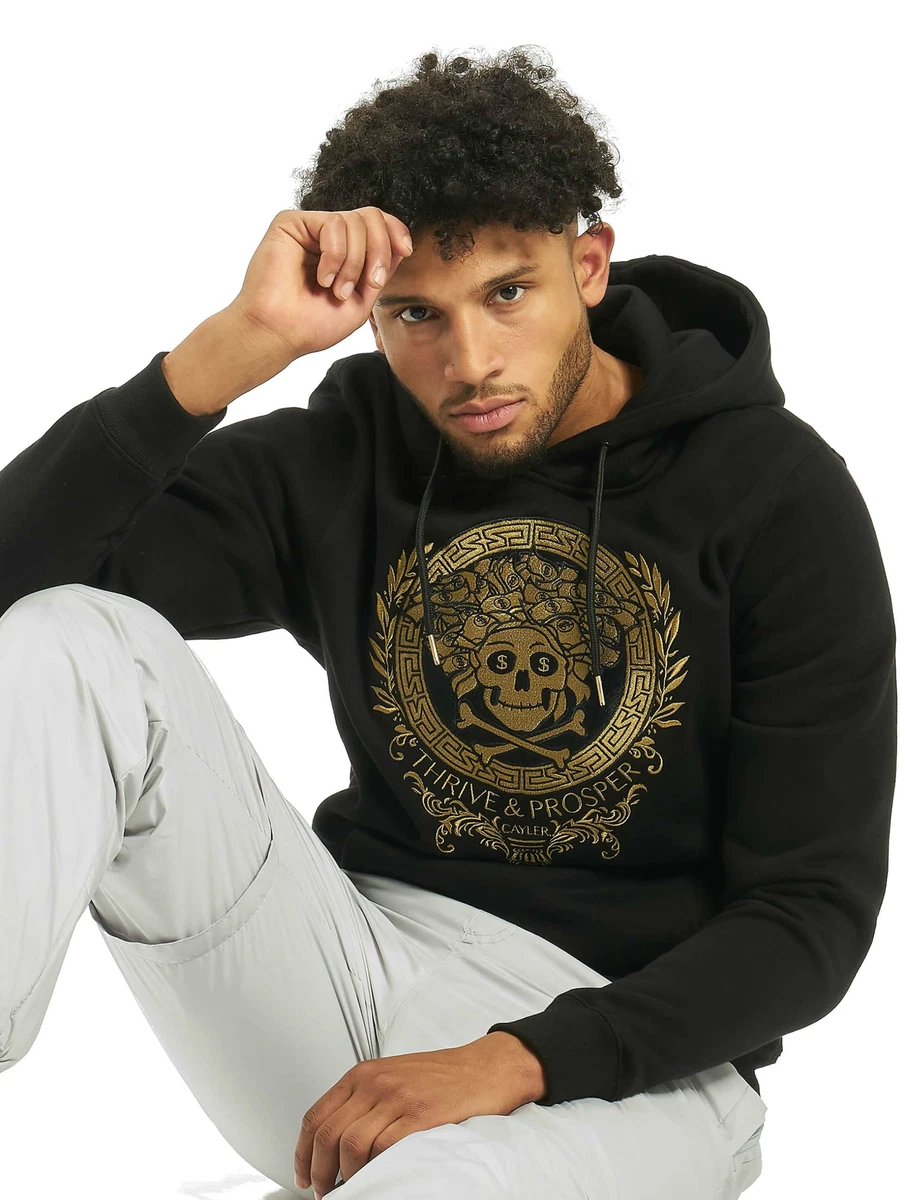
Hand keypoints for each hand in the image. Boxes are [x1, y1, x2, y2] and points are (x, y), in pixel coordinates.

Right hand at [231, 206, 413, 359]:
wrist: (280, 334)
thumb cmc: (314, 324)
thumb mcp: (362, 300)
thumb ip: (381, 270)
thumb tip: (400, 242)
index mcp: (345, 252)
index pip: (377, 225)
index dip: (396, 230)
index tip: (406, 249)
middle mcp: (328, 236)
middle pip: (371, 216)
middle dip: (379, 250)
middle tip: (371, 283)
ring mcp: (310, 228)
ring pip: (355, 220)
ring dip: (355, 262)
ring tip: (338, 289)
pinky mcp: (290, 222)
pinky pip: (332, 222)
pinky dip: (336, 255)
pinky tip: (323, 278)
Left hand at [294, 1032, 545, 1195]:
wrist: (484, 1069)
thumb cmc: (440, 1077)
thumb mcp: (392, 1077)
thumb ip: (363, 1101)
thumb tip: (333, 1143)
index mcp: (363, 1074)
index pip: (315, 1115)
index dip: (301, 1152)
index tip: (302, 1175)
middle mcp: (375, 1082)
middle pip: (327, 1133)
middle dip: (318, 1171)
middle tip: (323, 1191)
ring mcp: (398, 1097)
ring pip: (350, 1143)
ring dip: (344, 1175)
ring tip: (350, 1187)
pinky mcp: (420, 1115)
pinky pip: (384, 1147)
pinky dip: (374, 1168)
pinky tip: (377, 1176)